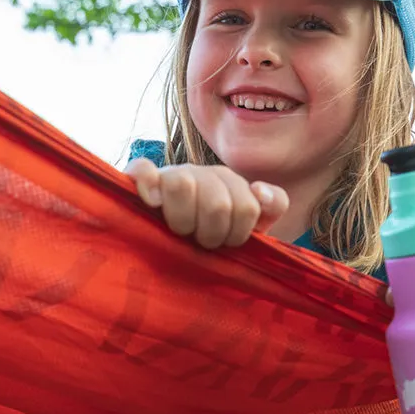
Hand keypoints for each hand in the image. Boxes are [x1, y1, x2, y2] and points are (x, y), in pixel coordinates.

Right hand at [125, 158, 288, 248]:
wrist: (167, 239)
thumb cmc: (211, 235)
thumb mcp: (250, 225)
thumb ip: (273, 205)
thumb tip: (259, 190)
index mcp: (230, 183)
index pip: (248, 208)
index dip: (238, 234)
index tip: (228, 243)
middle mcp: (203, 174)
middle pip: (217, 205)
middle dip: (210, 235)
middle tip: (200, 242)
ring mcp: (172, 174)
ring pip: (182, 185)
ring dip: (182, 221)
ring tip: (179, 232)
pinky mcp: (142, 177)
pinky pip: (143, 170)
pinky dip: (148, 185)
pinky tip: (153, 204)